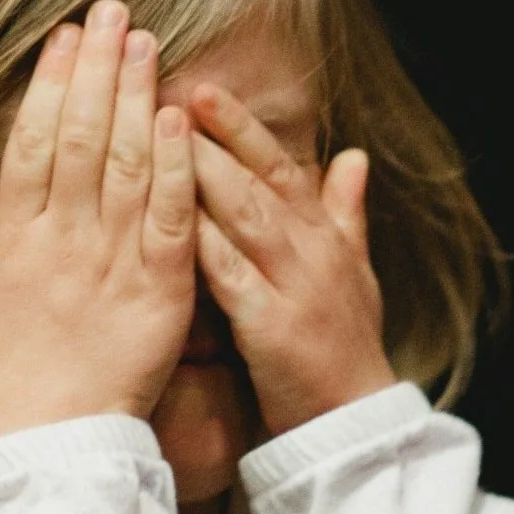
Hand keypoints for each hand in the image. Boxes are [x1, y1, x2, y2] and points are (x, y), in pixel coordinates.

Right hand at [0, 0, 198, 444]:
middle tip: (115, 12)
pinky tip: (180, 118)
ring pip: (127, 165)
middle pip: (81, 138)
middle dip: (99, 69)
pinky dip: (176, 167)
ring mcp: (111, 265)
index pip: (30, 145)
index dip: (48, 85)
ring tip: (149, 44)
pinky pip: (169, 218)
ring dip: (139, 98)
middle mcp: (60, 243)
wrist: (48, 454)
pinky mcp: (159, 293)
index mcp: (8, 243)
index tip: (64, 36)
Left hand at [188, 84, 395, 435]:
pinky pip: (232, 276)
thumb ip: (346, 212)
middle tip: (165, 91)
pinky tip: (166, 219)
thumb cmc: (345, 348)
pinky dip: (202, 245)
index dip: (239, 126)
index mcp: (323, 235)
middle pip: (257, 178)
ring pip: (245, 215)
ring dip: (203, 172)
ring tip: (159, 136)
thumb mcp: (355, 273)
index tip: (200, 88)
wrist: (355, 425)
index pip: (278, 165)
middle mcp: (311, 250)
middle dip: (212, 134)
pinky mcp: (272, 326)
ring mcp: (294, 285)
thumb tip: (354, 155)